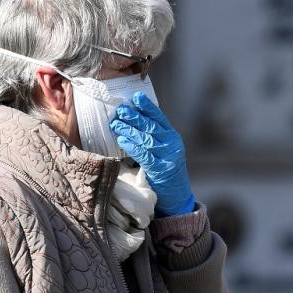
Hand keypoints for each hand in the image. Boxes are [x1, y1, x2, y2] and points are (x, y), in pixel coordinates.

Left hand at [110, 93, 195, 215]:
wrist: (177, 196)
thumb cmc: (166, 170)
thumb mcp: (164, 150)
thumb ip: (154, 137)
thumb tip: (133, 120)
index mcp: (173, 137)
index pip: (160, 117)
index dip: (147, 107)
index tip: (136, 97)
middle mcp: (172, 144)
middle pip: (151, 126)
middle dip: (134, 117)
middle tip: (120, 110)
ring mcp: (168, 157)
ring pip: (146, 139)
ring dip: (129, 130)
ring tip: (116, 124)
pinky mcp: (161, 169)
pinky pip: (144, 155)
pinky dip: (132, 147)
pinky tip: (122, 141)